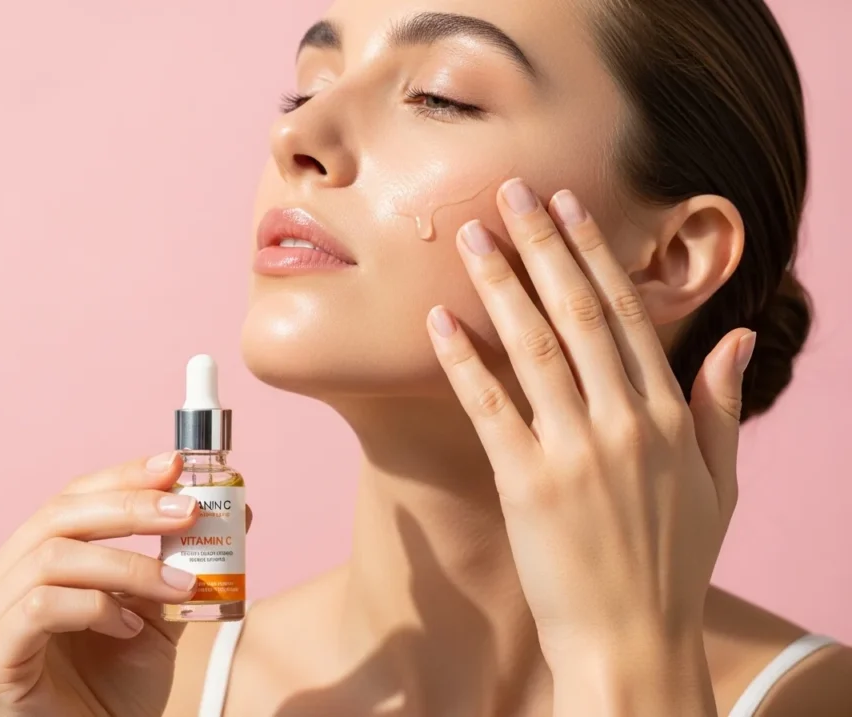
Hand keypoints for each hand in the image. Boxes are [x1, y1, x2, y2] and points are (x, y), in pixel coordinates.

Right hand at [0, 453, 246, 716]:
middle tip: (188, 511)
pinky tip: (129, 627)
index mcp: (26, 557)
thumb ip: (184, 556)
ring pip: (52, 559)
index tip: (174, 464)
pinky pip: (39, 609)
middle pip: (58, 516)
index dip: (123, 476)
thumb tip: (237, 507)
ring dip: (128, 566)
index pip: (72, 497)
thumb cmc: (121, 680)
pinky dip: (95, 607)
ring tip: (179, 587)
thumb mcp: (161, 606)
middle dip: (130, 507)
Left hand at [427, 179, 752, 714]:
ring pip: (533, 347)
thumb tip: (741, 339)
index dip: (594, 255)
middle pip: (578, 314)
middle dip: (543, 245)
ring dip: (501, 284)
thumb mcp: (717, 484)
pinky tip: (438, 320)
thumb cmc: (672, 563)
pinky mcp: (527, 483)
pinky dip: (463, 360)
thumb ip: (721, 407)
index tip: (570, 207)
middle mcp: (624, 421)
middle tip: (512, 191)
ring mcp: (575, 451)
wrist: (633, 641)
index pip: (627, 315)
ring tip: (473, 236)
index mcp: (667, 415)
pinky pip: (490, 407)